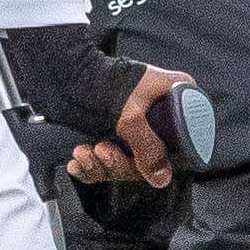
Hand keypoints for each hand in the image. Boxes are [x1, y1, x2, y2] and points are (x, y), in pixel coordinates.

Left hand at [65, 63, 188, 189]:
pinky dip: (91, 166)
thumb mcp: (130, 116)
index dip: (160, 161)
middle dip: (120, 162)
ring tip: (84, 152)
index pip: (182, 144)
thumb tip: (162, 177)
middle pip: (150, 159)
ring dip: (101, 165)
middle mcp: (160, 114)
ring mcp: (137, 125)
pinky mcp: (115, 132)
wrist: (68, 72)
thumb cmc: (104, 81)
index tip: (139, 165)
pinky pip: (107, 163)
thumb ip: (148, 148)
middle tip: (102, 149)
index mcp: (175, 100)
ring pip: (126, 163)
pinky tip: (78, 161)